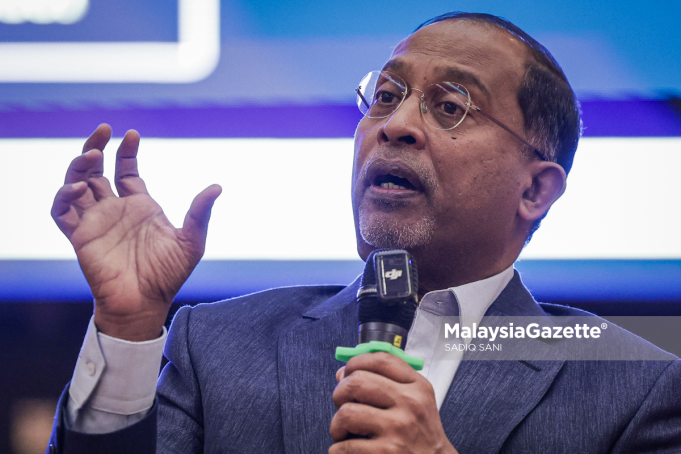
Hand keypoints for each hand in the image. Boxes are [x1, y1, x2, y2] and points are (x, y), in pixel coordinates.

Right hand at [51, 124, 220, 340]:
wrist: (145, 303)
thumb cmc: (168, 275)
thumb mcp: (191, 241)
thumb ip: (200, 213)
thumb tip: (217, 186)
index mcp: (140, 206)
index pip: (127, 170)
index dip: (127, 151)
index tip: (132, 134)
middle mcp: (115, 209)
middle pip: (97, 170)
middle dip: (97, 147)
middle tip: (104, 129)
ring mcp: (96, 221)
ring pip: (76, 183)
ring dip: (80, 166)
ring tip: (93, 155)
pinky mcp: (79, 236)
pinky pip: (61, 211)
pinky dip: (64, 195)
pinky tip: (80, 188)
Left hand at [330, 352, 457, 453]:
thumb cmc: (421, 437)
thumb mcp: (417, 403)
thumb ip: (385, 384)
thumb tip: (342, 375)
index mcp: (417, 387)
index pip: (381, 359)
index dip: (356, 362)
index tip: (347, 372)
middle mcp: (409, 404)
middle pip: (357, 381)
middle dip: (340, 393)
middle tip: (341, 405)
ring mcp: (398, 428)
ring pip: (346, 413)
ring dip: (337, 425)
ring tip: (344, 433)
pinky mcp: (385, 453)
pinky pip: (344, 446)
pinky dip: (339, 450)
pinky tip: (349, 451)